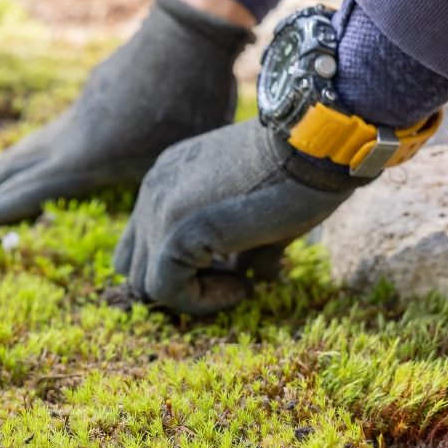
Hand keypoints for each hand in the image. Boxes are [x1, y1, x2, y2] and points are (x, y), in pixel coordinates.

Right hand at [0, 0, 252, 224]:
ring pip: (26, 146)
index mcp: (81, 158)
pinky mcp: (91, 96)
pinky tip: (35, 154)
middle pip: (7, 165)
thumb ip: (155, 206)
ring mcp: (77, 112)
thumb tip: (156, 248)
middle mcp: (67, 135)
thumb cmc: (190, 104)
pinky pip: (50, 133)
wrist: (190, 33)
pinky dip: (27, 150)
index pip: (23, 190)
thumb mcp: (173, 166)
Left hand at [112, 120, 355, 315]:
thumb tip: (253, 278)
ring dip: (192, 294)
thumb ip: (239, 245)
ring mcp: (158, 208)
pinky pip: (166, 289)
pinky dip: (201, 301)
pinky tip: (243, 287)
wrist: (311, 147)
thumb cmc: (295, 172)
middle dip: (183, 283)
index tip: (234, 265)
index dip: (182, 266)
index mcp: (167, 179)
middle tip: (235, 275)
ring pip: (145, 283)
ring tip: (240, 279)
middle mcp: (153, 190)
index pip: (144, 241)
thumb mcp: (253, 209)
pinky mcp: (176, 231)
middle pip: (136, 264)